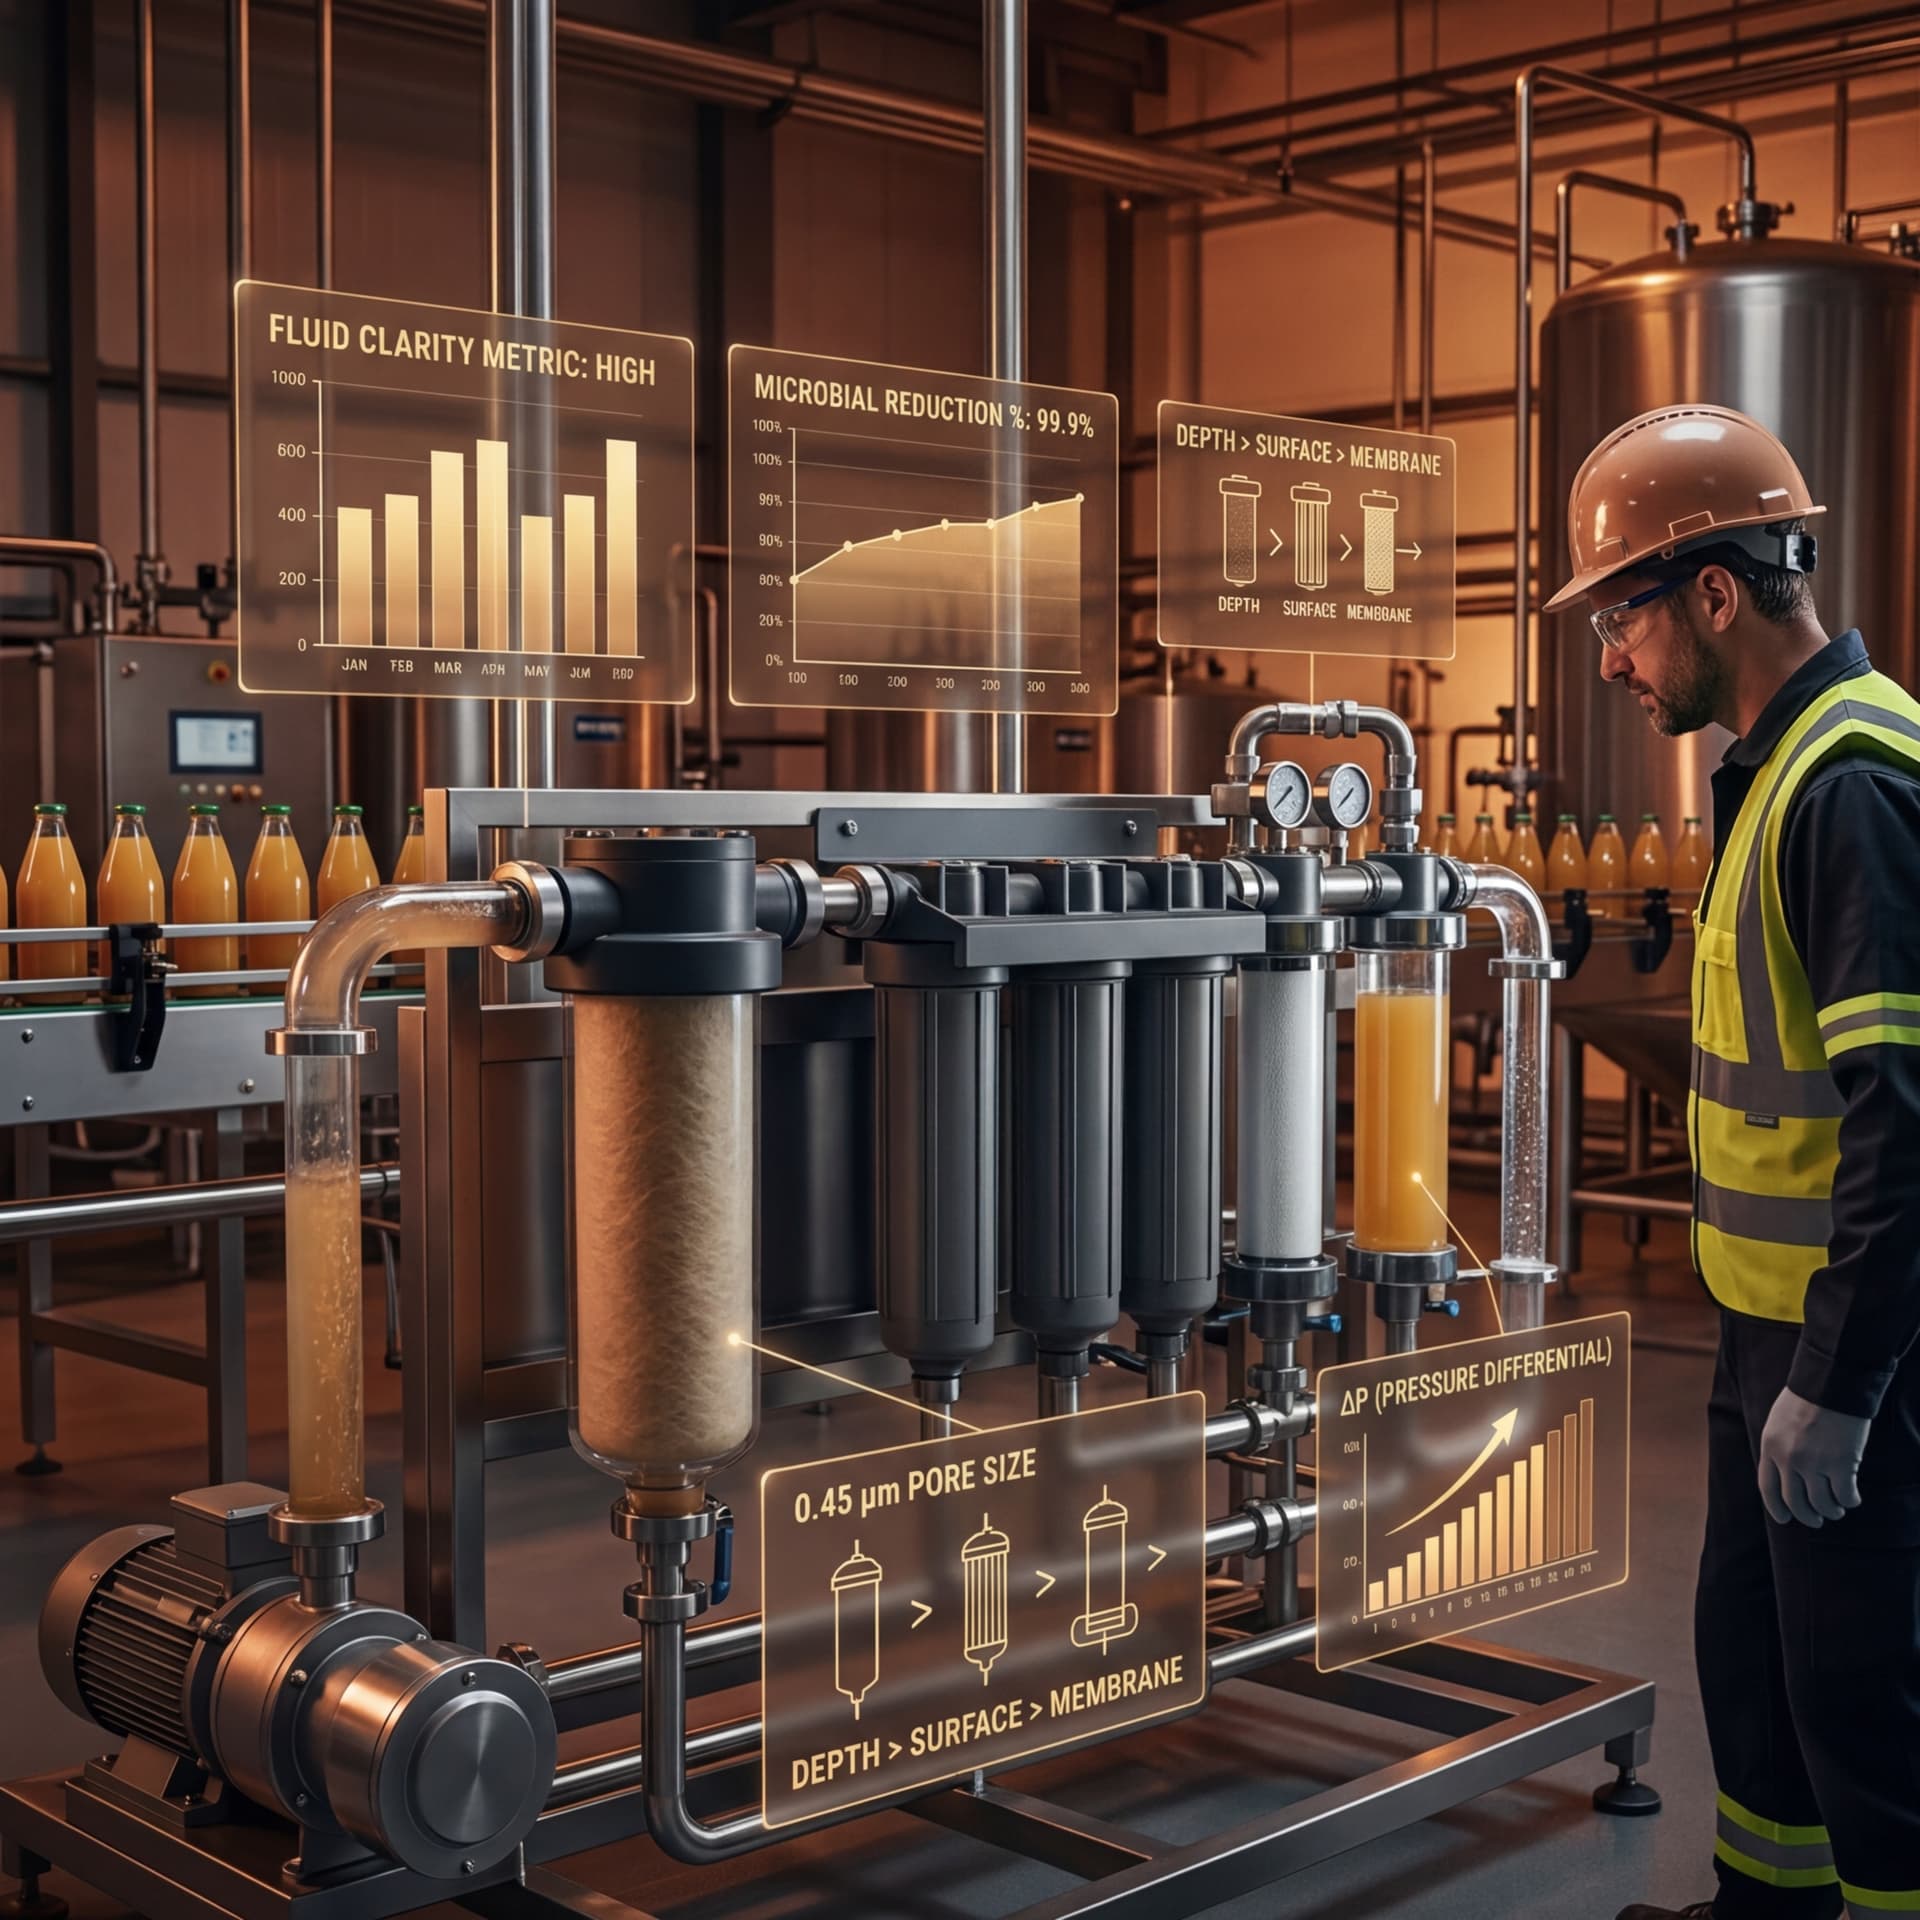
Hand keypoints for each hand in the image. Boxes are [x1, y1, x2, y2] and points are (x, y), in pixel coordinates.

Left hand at [1757, 1387, 1868, 1527]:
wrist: (1830, 1383)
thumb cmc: (1806, 1398)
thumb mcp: (1778, 1422)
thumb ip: (1779, 1447)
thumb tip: (1786, 1475)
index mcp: (1770, 1447)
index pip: (1768, 1488)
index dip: (1776, 1508)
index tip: (1784, 1519)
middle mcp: (1789, 1459)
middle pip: (1795, 1502)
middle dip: (1807, 1516)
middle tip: (1817, 1520)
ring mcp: (1815, 1463)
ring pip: (1822, 1504)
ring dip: (1831, 1511)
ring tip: (1837, 1509)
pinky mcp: (1842, 1464)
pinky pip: (1845, 1496)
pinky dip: (1850, 1501)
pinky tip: (1853, 1498)